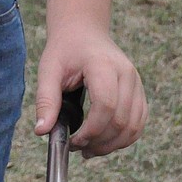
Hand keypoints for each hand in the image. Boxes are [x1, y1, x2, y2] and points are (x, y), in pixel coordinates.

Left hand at [34, 25, 146, 157]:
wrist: (84, 32)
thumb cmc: (65, 50)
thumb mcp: (48, 70)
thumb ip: (46, 100)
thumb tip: (41, 131)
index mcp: (102, 64)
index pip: (105, 104)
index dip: (91, 130)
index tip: (73, 140)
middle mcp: (126, 73)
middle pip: (121, 120)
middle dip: (99, 142)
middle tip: (78, 148)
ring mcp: (136, 82)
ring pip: (133, 126)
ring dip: (112, 145)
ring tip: (90, 149)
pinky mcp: (140, 91)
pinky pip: (139, 122)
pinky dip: (124, 138)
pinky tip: (104, 142)